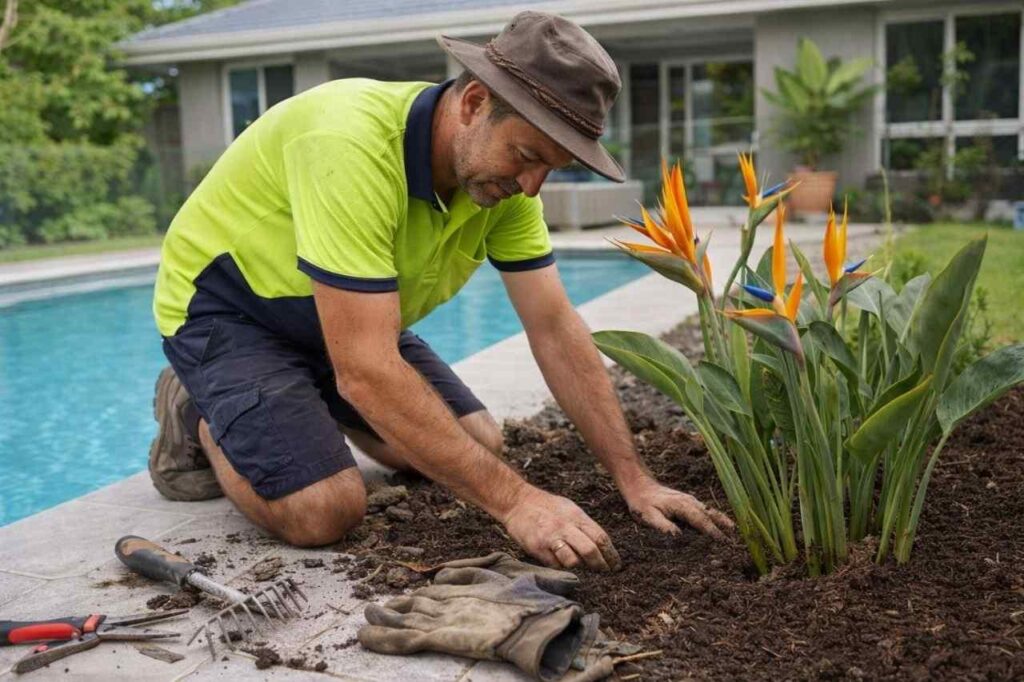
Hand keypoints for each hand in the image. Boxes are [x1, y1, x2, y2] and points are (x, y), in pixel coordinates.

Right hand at [501, 485, 621, 571]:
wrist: (517, 501)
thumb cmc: (546, 506)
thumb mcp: (569, 508)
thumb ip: (584, 525)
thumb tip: (601, 544)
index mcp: (576, 516)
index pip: (600, 537)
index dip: (611, 554)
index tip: (615, 565)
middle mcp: (565, 527)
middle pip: (590, 551)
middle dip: (600, 565)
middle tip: (603, 572)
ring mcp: (551, 538)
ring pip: (573, 561)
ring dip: (581, 569)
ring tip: (584, 571)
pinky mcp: (537, 548)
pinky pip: (555, 565)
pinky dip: (563, 568)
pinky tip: (565, 567)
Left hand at [621, 476, 733, 539]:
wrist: (639, 485)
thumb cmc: (642, 502)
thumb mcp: (648, 516)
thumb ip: (663, 526)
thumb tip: (678, 537)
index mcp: (682, 506)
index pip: (702, 521)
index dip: (713, 532)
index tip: (724, 543)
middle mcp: (690, 502)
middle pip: (711, 515)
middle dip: (723, 528)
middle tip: (735, 541)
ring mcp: (690, 501)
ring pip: (710, 511)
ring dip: (722, 521)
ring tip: (735, 531)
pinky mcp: (689, 502)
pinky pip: (706, 510)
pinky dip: (716, 517)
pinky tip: (722, 523)